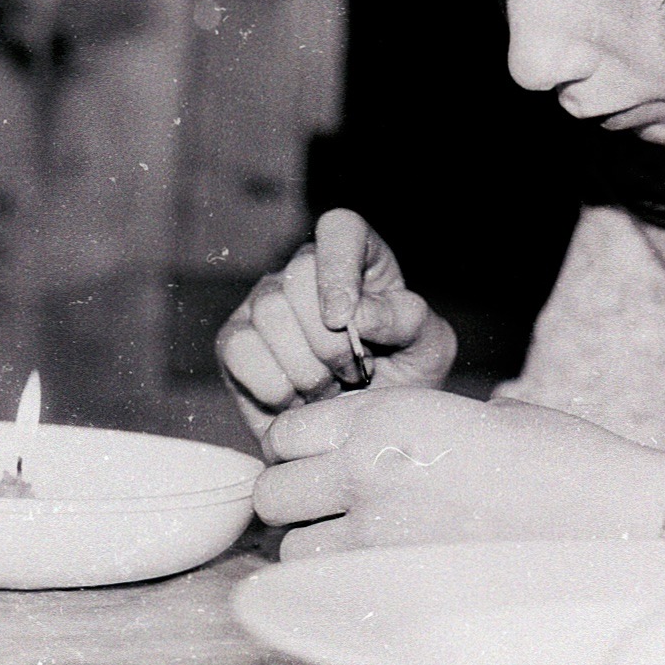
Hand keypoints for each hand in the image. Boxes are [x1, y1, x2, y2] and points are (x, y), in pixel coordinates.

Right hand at [216, 209, 457, 445]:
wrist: (363, 435)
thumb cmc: (404, 382)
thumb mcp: (430, 349)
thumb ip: (407, 319)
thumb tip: (358, 312)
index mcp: (359, 260)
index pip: (340, 228)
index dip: (338, 268)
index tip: (345, 319)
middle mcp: (305, 273)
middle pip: (298, 275)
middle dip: (330, 339)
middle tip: (352, 370)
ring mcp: (264, 305)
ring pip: (270, 315)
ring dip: (307, 369)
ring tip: (330, 388)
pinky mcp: (235, 343)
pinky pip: (240, 350)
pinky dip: (274, 387)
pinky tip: (297, 400)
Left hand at [253, 387, 664, 556]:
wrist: (609, 511)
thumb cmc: (554, 456)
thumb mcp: (468, 412)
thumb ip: (404, 426)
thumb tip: (360, 450)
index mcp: (388, 416)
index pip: (286, 433)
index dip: (300, 449)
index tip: (325, 460)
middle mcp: (369, 471)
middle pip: (273, 494)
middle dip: (293, 501)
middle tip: (332, 507)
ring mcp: (380, 535)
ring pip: (291, 550)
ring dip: (314, 548)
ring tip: (360, 542)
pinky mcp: (400, 586)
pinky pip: (333, 591)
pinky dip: (344, 584)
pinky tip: (385, 572)